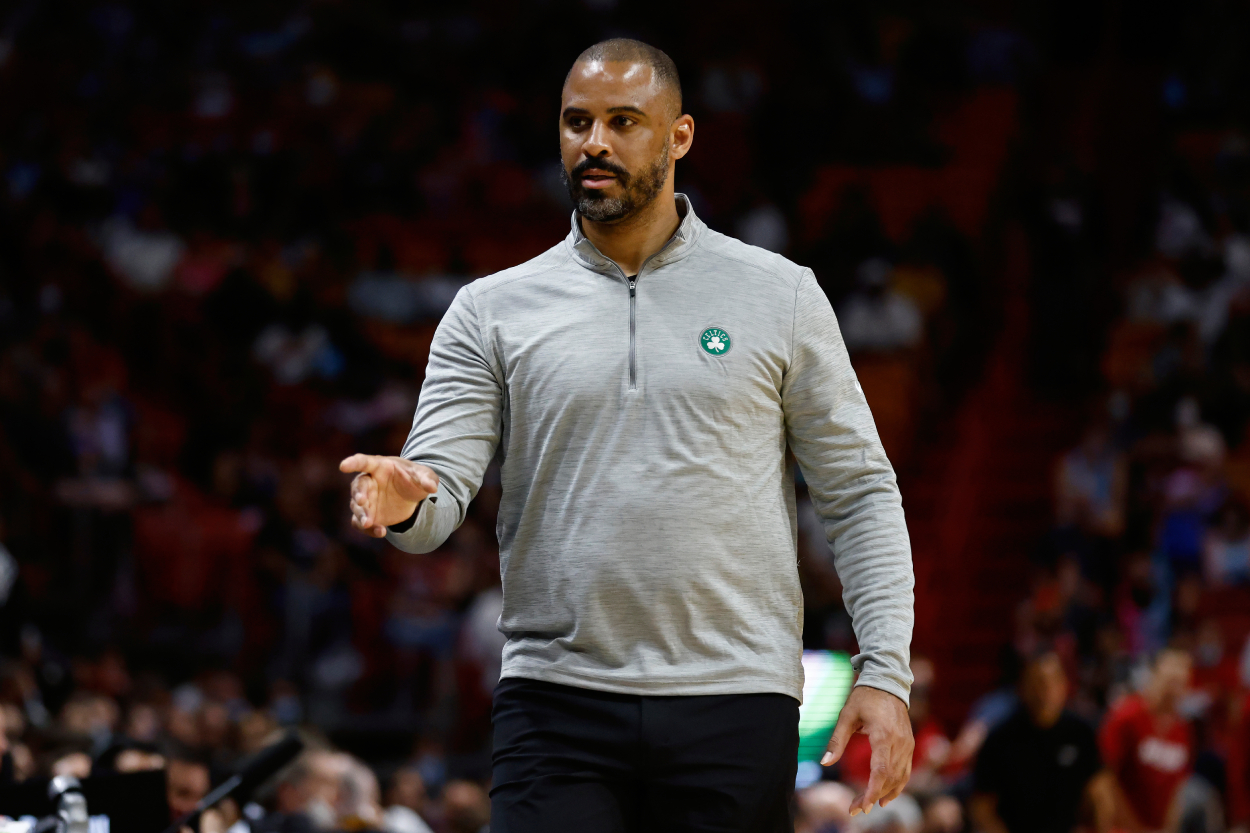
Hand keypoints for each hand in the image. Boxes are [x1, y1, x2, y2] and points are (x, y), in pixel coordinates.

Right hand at [339, 454, 439, 536]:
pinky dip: (369, 529)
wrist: (410, 496)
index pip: (363, 462)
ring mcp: (366, 499)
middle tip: (361, 501)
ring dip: (361, 514)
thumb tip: (432, 487)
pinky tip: (381, 532)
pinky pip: (361, 523)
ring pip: (357, 507)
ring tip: (368, 523)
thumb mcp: (424, 475)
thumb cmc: (413, 478)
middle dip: (358, 494)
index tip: (343, 466)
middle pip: (358, 487)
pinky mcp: (368, 515)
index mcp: (379, 466)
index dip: (353, 463)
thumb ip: (427, 479)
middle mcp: (368, 482)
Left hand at [821, 685, 913, 815]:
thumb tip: (824, 762)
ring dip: (885, 794)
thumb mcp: (846, 715)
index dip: (872, 791)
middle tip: (855, 809)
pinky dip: (897, 785)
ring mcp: (907, 744)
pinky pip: (906, 770)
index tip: (863, 806)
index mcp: (884, 735)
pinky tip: (886, 795)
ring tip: (867, 805)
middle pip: (889, 778)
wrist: (887, 683)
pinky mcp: (909, 744)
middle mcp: (899, 742)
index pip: (880, 771)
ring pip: (900, 777)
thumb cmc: (864, 698)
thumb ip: (836, 740)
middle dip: (872, 796)